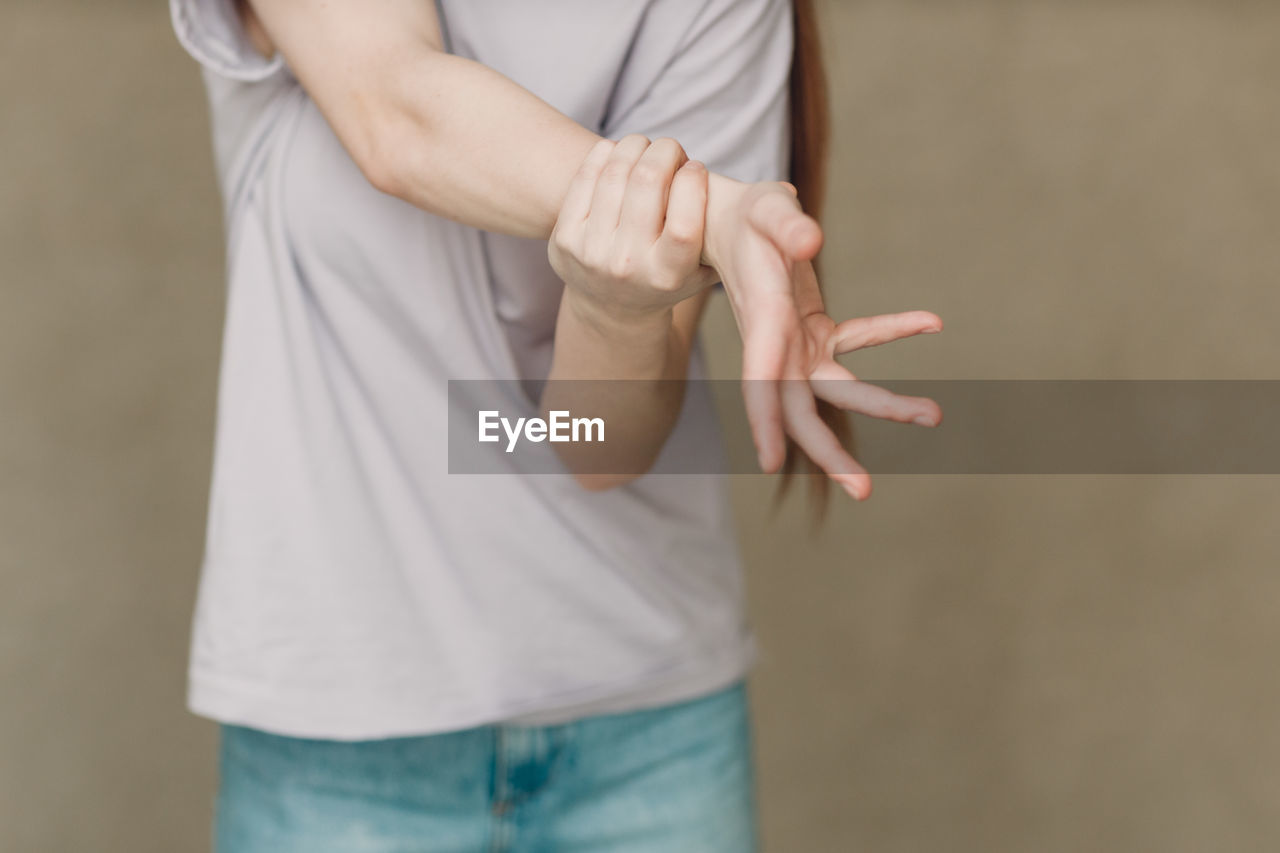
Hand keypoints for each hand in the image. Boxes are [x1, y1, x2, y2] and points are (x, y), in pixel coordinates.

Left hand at [548, 136, 719, 329]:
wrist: (612, 309)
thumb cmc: (669, 275)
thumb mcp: (705, 268)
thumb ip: (732, 234)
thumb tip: (775, 189)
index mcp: (668, 276)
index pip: (684, 222)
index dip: (692, 182)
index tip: (696, 168)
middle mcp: (628, 267)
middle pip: (648, 183)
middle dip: (664, 152)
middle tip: (671, 150)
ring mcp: (592, 253)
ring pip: (616, 173)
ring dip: (636, 146)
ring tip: (646, 148)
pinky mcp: (565, 239)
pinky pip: (586, 177)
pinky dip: (606, 154)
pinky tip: (618, 152)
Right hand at [704, 178, 942, 500]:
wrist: (731, 225)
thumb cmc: (747, 216)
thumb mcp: (764, 209)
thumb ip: (784, 222)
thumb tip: (812, 239)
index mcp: (763, 323)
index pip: (760, 380)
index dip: (764, 421)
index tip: (771, 463)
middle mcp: (778, 348)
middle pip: (799, 411)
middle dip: (829, 452)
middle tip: (863, 490)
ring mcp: (797, 346)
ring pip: (838, 391)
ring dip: (884, 405)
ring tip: (933, 415)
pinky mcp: (814, 332)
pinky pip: (859, 339)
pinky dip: (894, 330)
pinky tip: (931, 322)